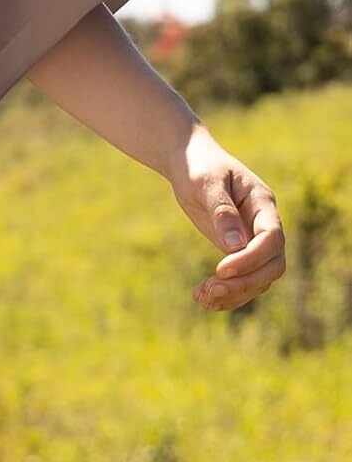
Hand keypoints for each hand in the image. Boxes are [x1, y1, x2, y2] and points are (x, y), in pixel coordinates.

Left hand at [166, 125, 286, 310]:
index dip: (251, 258)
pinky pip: (242, 280)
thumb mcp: (207, 182)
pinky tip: (203, 299)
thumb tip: (235, 246)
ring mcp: (252, 240)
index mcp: (263, 204)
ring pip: (259, 279)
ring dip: (234, 293)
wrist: (189, 161)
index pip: (271, 239)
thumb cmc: (199, 166)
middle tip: (210, 289)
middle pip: (272, 265)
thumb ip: (222, 211)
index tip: (220, 269)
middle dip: (244, 282)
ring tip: (200, 297)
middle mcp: (263, 225)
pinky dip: (227, 294)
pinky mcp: (238, 252)